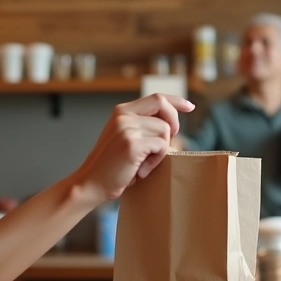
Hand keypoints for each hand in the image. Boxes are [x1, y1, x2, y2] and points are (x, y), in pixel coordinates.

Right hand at [74, 94, 193, 204]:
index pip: (156, 97)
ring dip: (160, 151)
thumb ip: (141, 126)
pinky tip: (141, 171)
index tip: (190, 106)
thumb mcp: (123, 137)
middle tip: (166, 144)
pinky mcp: (132, 144)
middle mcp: (123, 115)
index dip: (176, 101)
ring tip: (144, 164)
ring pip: (165, 130)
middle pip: (164, 106)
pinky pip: (161, 146)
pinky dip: (156, 161)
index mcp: (121, 111)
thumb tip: (171, 125)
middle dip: (173, 123)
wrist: (90, 184)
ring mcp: (127, 128)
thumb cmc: (111, 166)